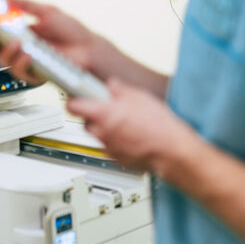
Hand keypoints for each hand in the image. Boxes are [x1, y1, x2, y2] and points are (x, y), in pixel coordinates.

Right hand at [0, 0, 99, 83]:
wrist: (89, 48)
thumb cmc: (72, 31)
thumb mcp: (46, 11)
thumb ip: (25, 4)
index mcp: (20, 32)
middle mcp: (20, 48)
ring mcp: (26, 62)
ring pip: (3, 61)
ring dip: (6, 51)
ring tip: (16, 42)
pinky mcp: (35, 75)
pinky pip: (20, 73)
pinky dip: (21, 63)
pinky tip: (28, 54)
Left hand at [67, 78, 197, 173]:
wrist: (173, 151)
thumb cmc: (158, 126)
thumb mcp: (139, 96)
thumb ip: (119, 89)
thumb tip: (112, 86)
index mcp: (102, 113)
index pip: (72, 106)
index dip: (73, 100)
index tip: (77, 96)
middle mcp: (101, 131)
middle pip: (85, 121)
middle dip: (93, 114)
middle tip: (108, 108)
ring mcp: (108, 146)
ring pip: (98, 134)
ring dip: (105, 127)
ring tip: (125, 122)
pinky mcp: (117, 157)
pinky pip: (110, 145)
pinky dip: (116, 140)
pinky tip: (132, 135)